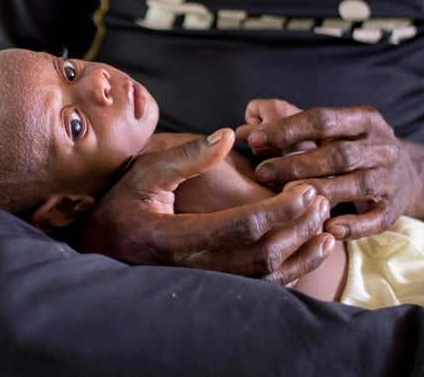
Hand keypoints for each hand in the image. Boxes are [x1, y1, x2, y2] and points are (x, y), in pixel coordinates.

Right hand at [77, 129, 334, 284]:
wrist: (98, 246)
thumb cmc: (119, 204)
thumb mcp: (145, 173)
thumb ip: (188, 156)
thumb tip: (228, 135)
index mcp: (173, 237)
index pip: (242, 228)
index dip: (280, 210)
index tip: (305, 188)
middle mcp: (189, 268)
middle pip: (260, 256)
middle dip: (297, 228)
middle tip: (321, 199)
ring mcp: (200, 284)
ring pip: (264, 279)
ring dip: (301, 254)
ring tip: (325, 226)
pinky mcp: (209, 289)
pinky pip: (257, 288)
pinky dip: (290, 272)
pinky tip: (309, 251)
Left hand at [235, 102, 417, 241]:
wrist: (407, 174)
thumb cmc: (347, 148)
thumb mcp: (328, 130)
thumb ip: (288, 129)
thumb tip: (241, 131)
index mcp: (364, 119)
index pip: (322, 119)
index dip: (287, 129)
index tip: (253, 139)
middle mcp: (382, 146)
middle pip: (338, 154)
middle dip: (297, 163)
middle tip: (261, 172)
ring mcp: (391, 178)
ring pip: (358, 185)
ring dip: (320, 192)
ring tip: (286, 199)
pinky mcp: (394, 209)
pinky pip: (375, 220)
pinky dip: (352, 226)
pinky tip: (326, 228)